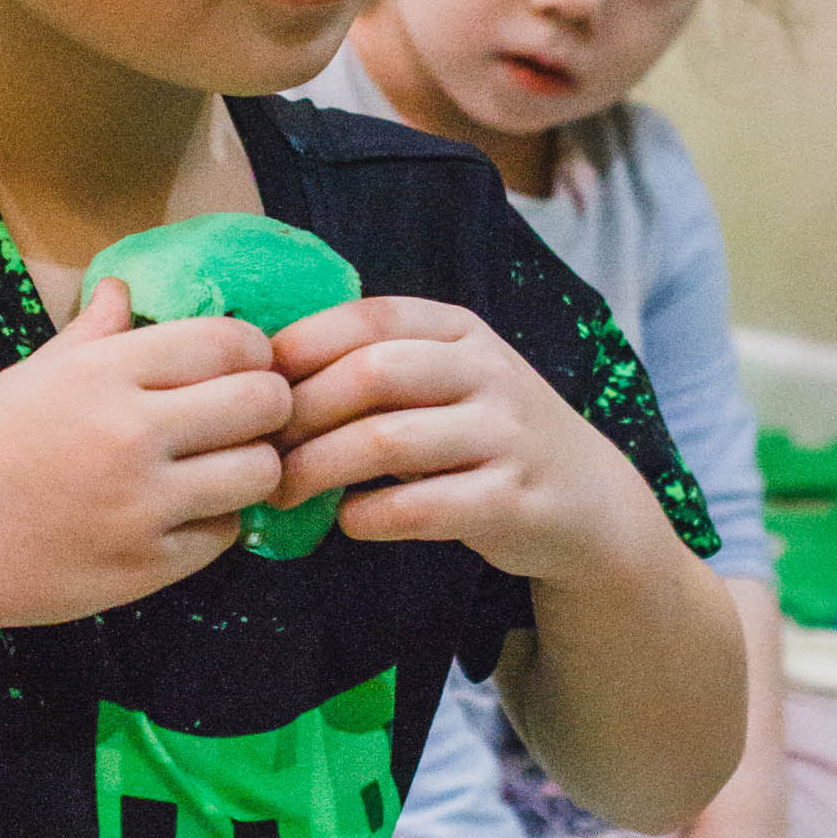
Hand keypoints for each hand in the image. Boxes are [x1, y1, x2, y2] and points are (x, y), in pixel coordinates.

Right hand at [0, 276, 294, 637]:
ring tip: (220, 469)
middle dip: (268, 406)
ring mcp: (142, 505)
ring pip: (258, 475)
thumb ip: (92, 336)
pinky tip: (178, 515)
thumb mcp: (27, 377)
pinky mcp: (144, 567)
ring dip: (251, 469)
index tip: (243, 365)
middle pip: (263, 402)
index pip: (230, 342)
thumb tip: (125, 289)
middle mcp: (131, 432)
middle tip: (248, 418)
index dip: (253, 352)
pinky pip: (222, 537)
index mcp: (103, 372)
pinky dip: (213, 525)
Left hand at [269, 298, 645, 579]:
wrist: (586, 501)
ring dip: (318, 469)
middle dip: (300, 413)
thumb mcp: (446, 378)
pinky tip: (347, 521)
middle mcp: (487, 372)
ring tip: (282, 492)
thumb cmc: (484, 435)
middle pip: (371, 374)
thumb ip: (377, 364)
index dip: (300, 345)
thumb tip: (261, 373)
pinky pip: (419, 506)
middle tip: (257, 448)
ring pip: (387, 441)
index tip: (250, 384)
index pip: (368, 316)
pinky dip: (367, 516)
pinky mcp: (511, 501)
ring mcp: (505, 436)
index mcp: (460, 330)